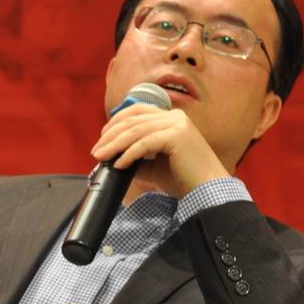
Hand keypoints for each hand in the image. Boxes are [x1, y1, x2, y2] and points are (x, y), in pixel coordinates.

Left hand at [90, 103, 230, 198]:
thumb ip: (137, 158)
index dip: (116, 122)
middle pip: (133, 119)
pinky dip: (129, 154)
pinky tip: (119, 165)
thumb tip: (114, 159)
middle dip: (110, 135)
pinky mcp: (177, 136)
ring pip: (136, 130)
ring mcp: (177, 124)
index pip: (137, 111)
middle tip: (96, 151)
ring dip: (115, 144)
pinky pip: (145, 143)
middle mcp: (175, 117)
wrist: (208, 191)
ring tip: (101, 157)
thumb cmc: (184, 180)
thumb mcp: (155, 166)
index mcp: (172, 119)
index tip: (102, 139)